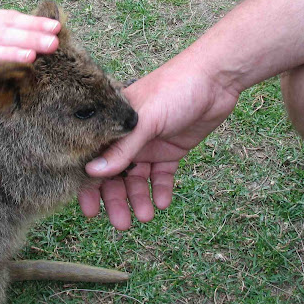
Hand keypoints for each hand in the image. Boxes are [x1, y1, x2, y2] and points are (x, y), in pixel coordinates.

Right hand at [79, 56, 239, 228]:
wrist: (215, 79)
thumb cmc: (174, 88)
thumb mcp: (145, 120)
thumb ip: (121, 149)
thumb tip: (92, 173)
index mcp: (113, 124)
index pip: (95, 159)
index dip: (90, 184)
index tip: (88, 210)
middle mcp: (128, 137)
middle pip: (116, 175)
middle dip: (117, 200)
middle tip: (121, 224)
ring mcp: (150, 144)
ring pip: (138, 179)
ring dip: (139, 199)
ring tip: (146, 217)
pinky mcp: (171, 151)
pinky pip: (162, 176)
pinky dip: (161, 190)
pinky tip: (163, 203)